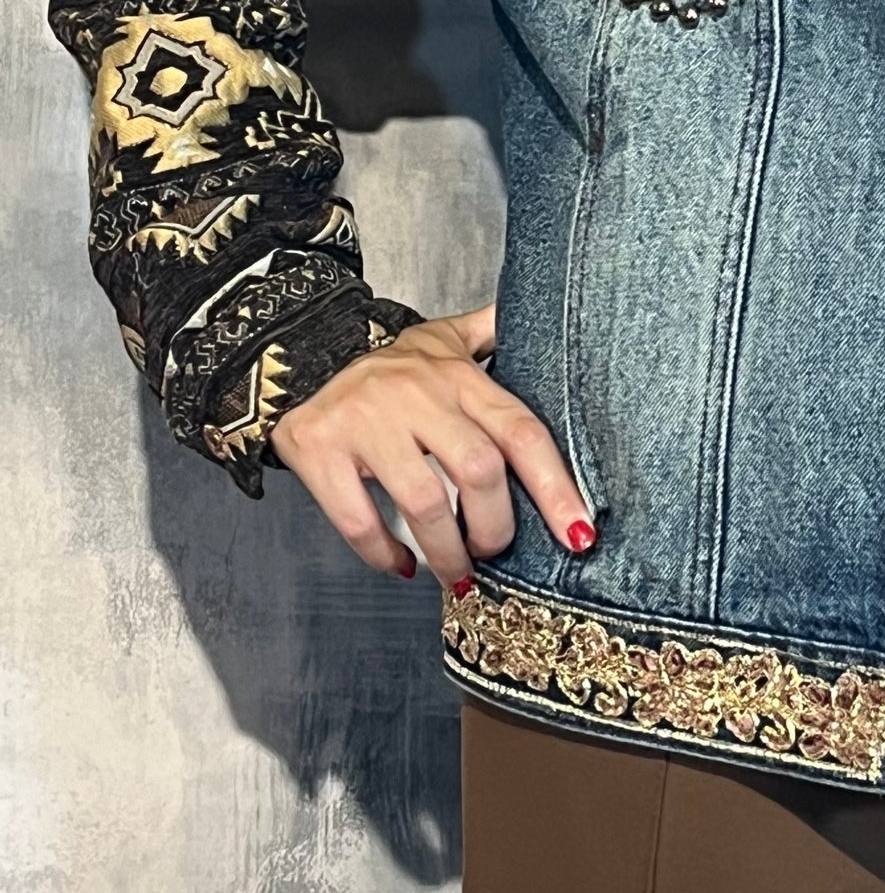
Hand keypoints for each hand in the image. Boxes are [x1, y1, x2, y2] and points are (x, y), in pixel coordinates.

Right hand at [267, 304, 595, 588]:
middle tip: (493, 552)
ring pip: (423, 502)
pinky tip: (400, 567)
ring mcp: (366, 421)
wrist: (297, 355)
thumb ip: (495, 333)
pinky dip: (382, 553)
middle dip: (495, 527)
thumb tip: (544, 316)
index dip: (555, 487)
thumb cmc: (389, 365)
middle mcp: (417, 394)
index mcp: (458, 376)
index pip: (521, 432)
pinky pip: (358, 517)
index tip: (578, 534)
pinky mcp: (320, 449)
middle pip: (479, 470)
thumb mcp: (445, 338)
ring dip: (446, 552)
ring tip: (457, 576)